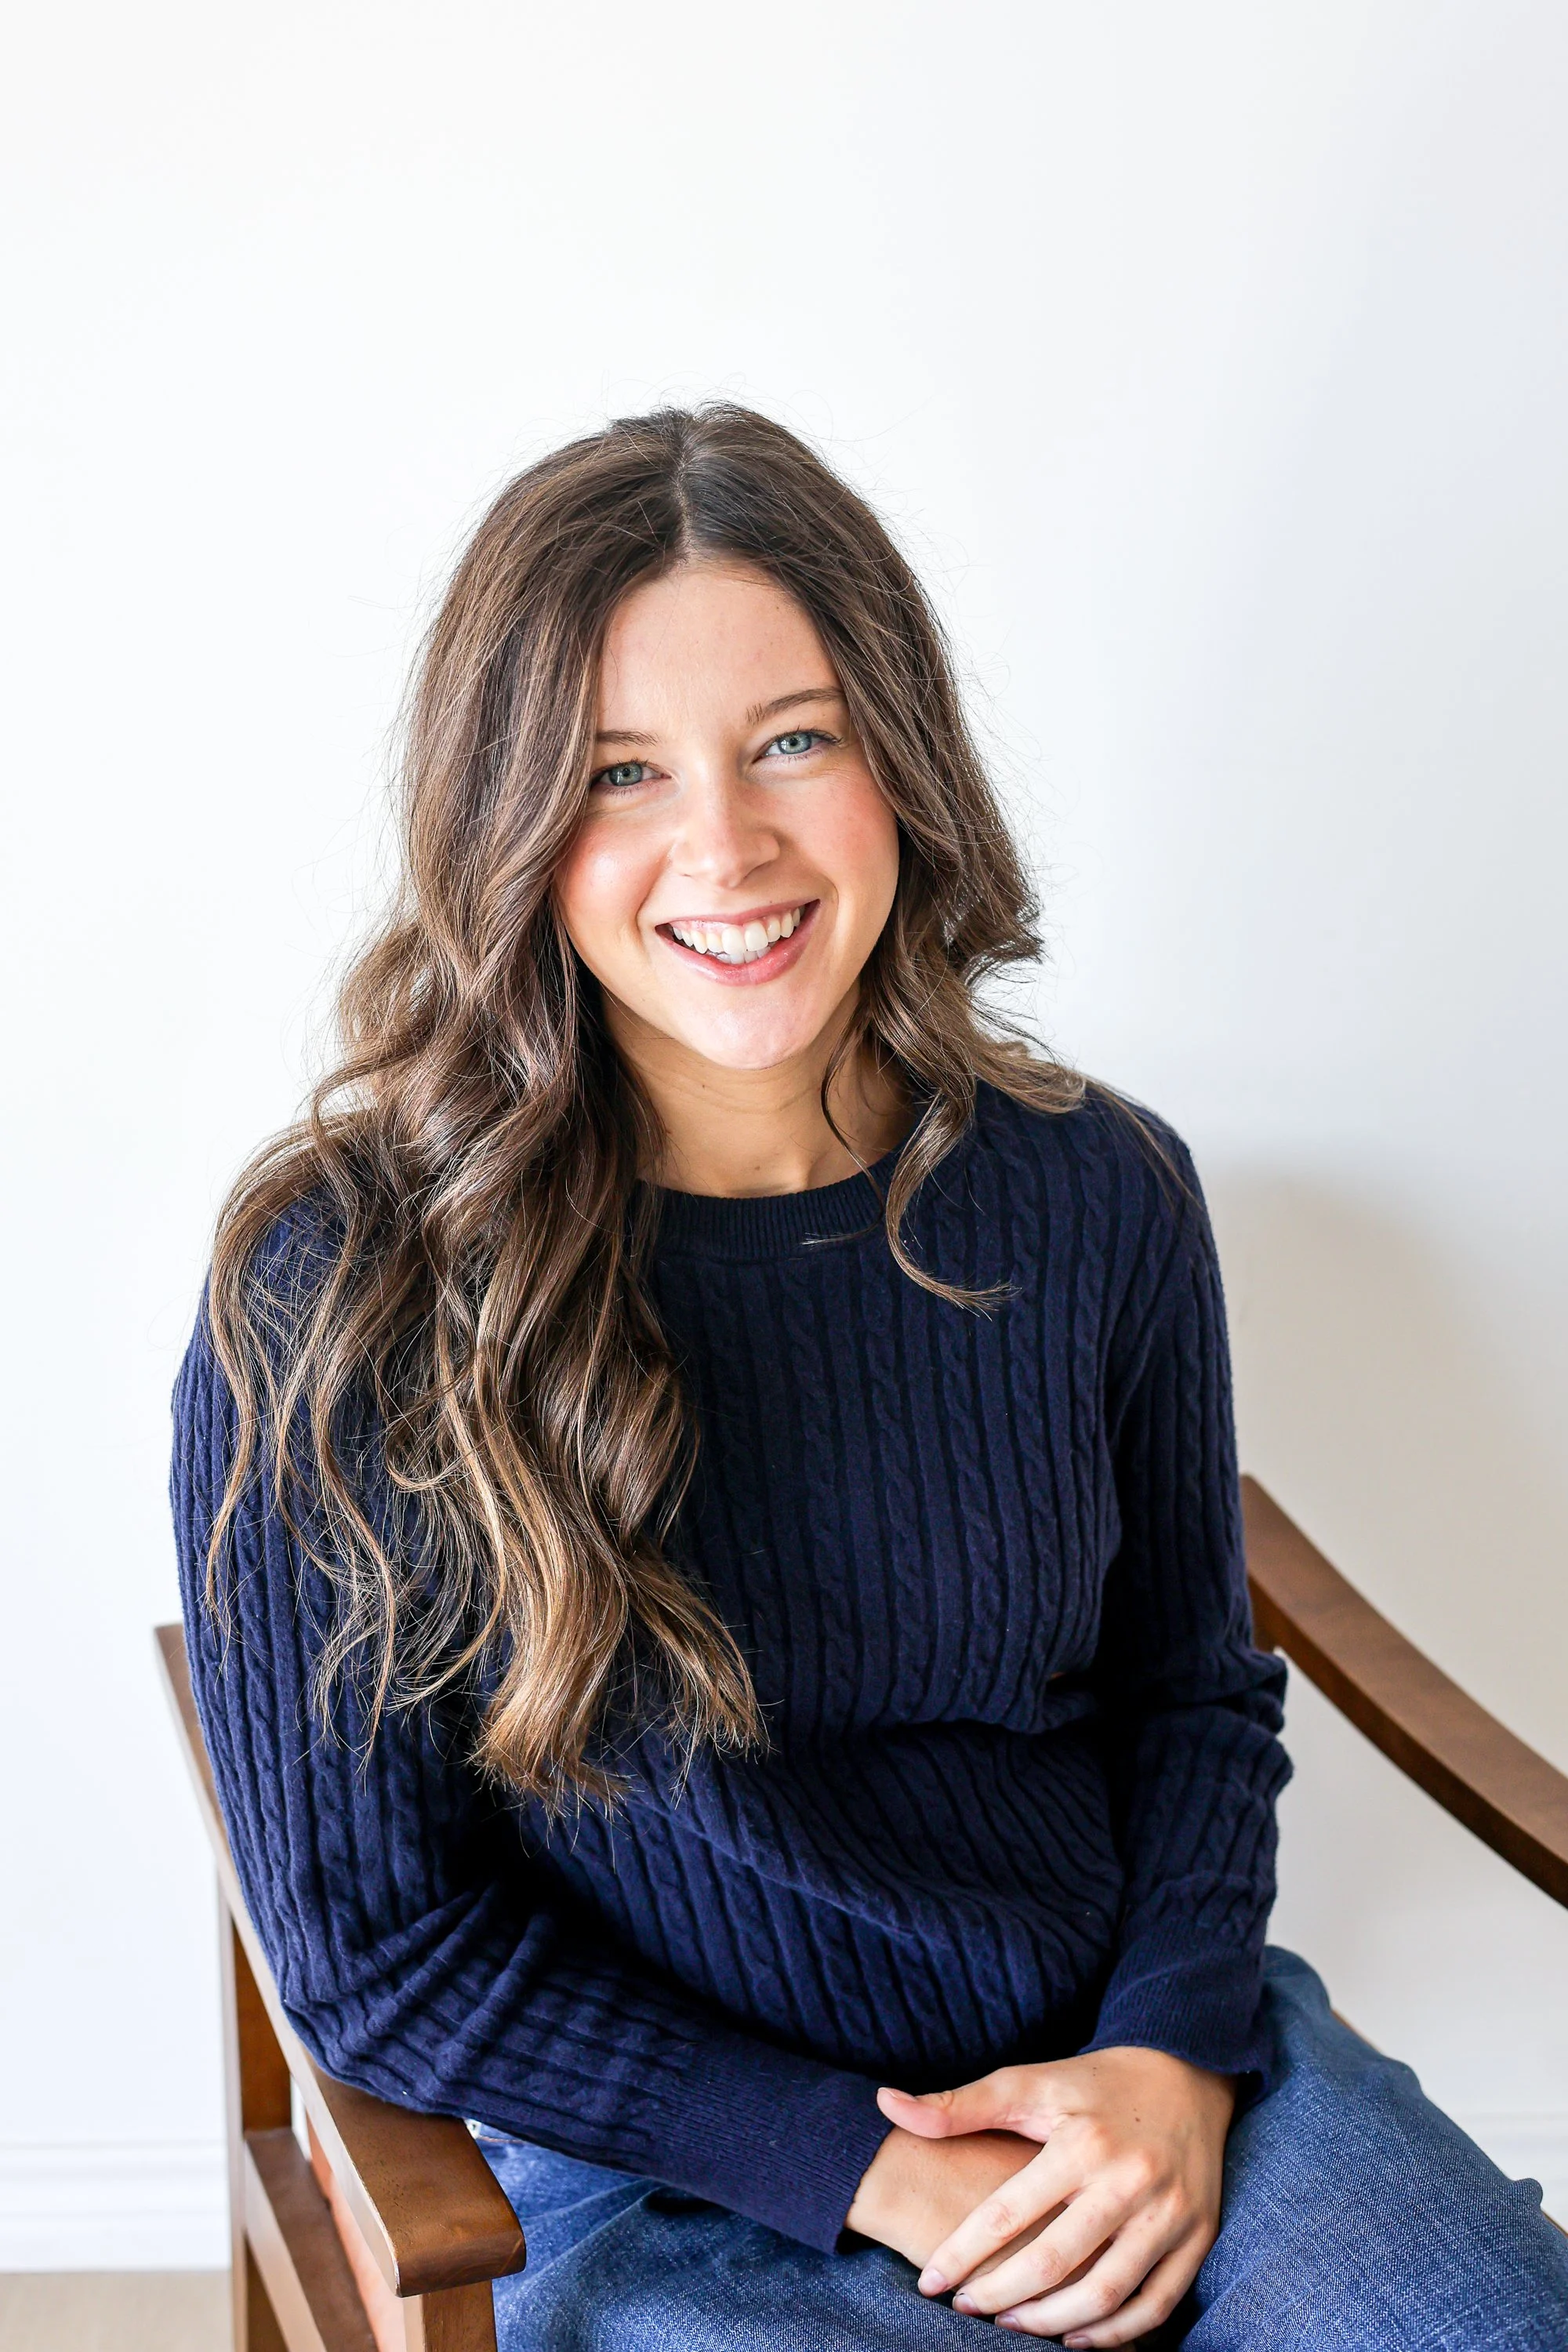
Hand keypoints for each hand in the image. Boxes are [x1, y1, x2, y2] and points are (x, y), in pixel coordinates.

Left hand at [877, 2046, 1235, 2345]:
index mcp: (1081, 2142)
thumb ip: (959, 2103)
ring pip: (1105, 2294)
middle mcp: (1128, 2179)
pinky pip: (1156, 2305)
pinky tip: (1076, 2338)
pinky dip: (1115, 2334)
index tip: (929, 2281)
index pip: (1007, 2213)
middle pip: (1055, 2262)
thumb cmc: (1094, 2084)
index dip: (961, 2254)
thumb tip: (885, 2102)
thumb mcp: (1030, 2083)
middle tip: (966, 2307)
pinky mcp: (1198, 2235)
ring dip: (1052, 2323)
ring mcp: (1169, 2213)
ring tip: (1011, 2324)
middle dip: (1001, 2295)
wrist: (1188, 2073)